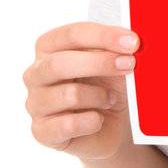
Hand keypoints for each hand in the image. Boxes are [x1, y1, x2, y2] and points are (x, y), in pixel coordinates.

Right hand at [23, 22, 139, 159]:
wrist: (108, 128)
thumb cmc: (106, 88)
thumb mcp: (113, 63)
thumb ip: (116, 49)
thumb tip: (132, 41)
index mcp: (49, 47)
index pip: (71, 35)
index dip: (103, 36)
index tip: (132, 41)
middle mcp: (36, 73)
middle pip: (60, 63)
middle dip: (100, 63)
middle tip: (130, 64)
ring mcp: (35, 104)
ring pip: (69, 95)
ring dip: (99, 97)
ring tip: (110, 100)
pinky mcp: (42, 132)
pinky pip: (68, 125)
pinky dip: (91, 122)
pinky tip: (98, 120)